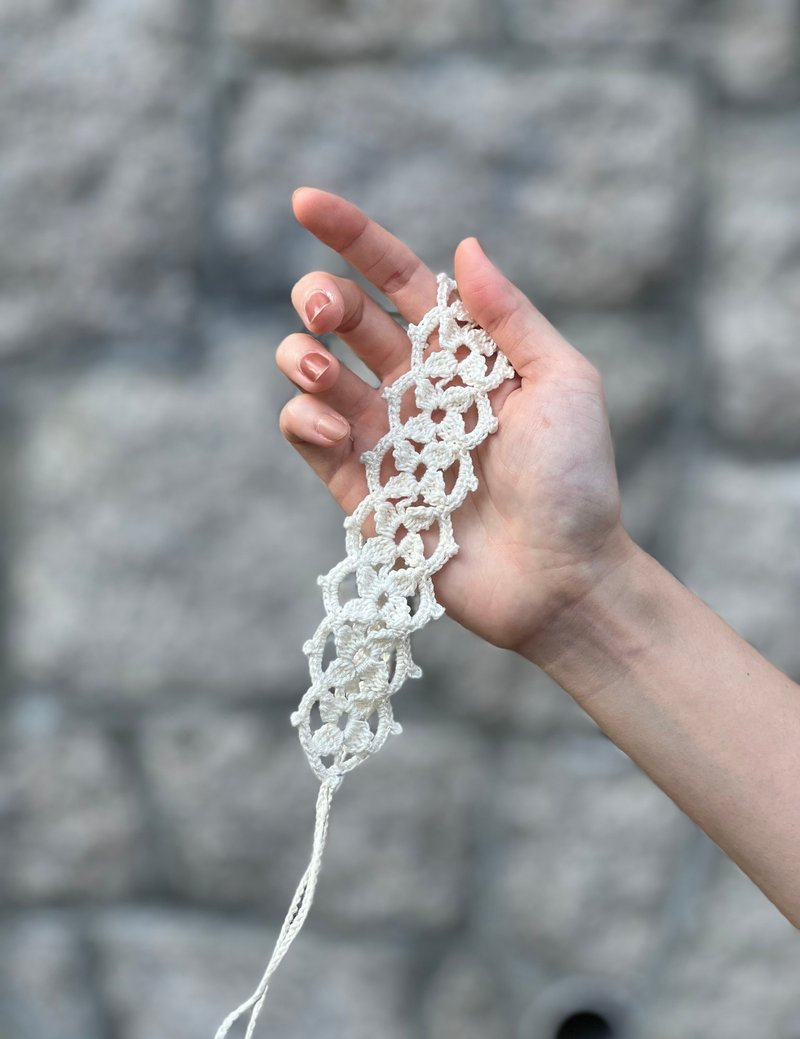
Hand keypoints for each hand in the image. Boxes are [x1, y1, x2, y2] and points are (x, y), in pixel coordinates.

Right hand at [277, 188, 635, 656]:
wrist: (561, 577)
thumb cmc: (575, 480)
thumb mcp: (562, 382)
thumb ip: (510, 317)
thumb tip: (465, 246)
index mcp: (463, 353)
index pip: (397, 280)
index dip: (352, 238)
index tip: (304, 201)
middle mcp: (417, 387)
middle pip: (345, 320)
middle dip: (319, 298)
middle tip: (323, 310)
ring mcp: (385, 438)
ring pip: (313, 373)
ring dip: (300, 356)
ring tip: (319, 369)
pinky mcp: (361, 490)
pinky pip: (310, 438)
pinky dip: (301, 419)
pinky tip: (329, 421)